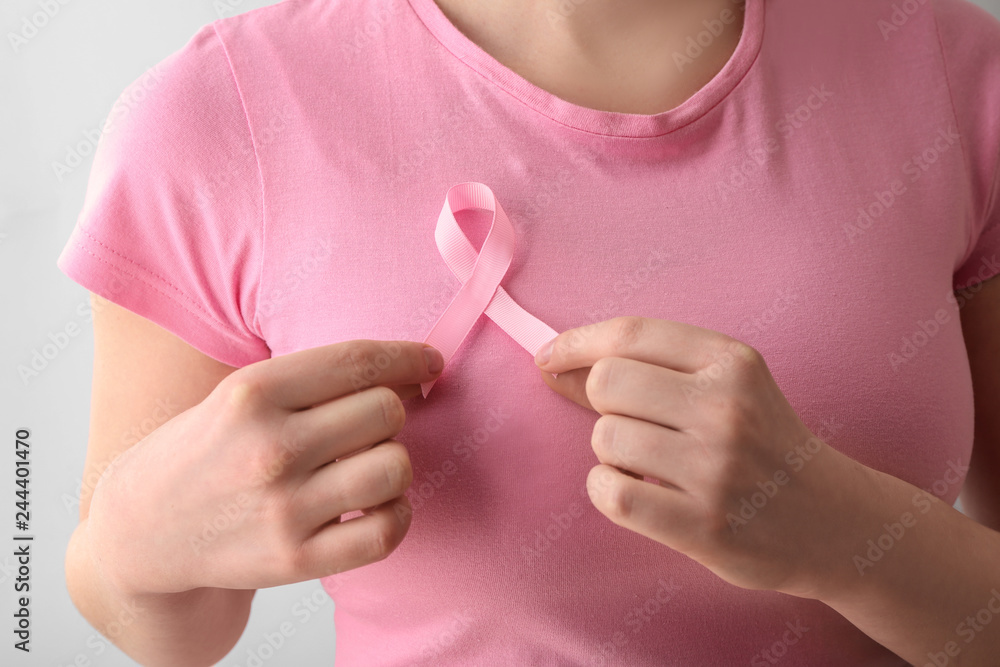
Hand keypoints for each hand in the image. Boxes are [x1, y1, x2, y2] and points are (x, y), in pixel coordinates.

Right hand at [86, 340, 443, 596]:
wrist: (141, 530)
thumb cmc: (204, 451)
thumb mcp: (239, 395)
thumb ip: (315, 382)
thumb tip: (409, 374)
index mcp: (253, 393)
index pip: (359, 362)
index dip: (409, 357)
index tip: (428, 363)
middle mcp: (270, 448)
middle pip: (386, 411)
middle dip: (392, 411)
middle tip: (373, 423)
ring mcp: (284, 508)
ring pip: (395, 467)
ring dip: (393, 462)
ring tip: (367, 465)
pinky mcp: (296, 559)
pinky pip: (388, 530)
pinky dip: (396, 513)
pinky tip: (376, 505)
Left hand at [534, 316, 875, 598]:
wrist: (831, 521)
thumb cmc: (762, 444)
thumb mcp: (728, 386)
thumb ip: (651, 369)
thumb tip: (557, 365)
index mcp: (732, 362)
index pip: (630, 334)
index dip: (575, 343)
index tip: (548, 358)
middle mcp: (726, 409)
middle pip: (608, 383)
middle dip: (601, 403)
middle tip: (631, 424)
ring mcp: (715, 469)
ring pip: (605, 439)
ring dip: (610, 452)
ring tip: (647, 464)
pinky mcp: (703, 525)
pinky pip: (610, 493)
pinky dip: (608, 490)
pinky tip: (637, 492)